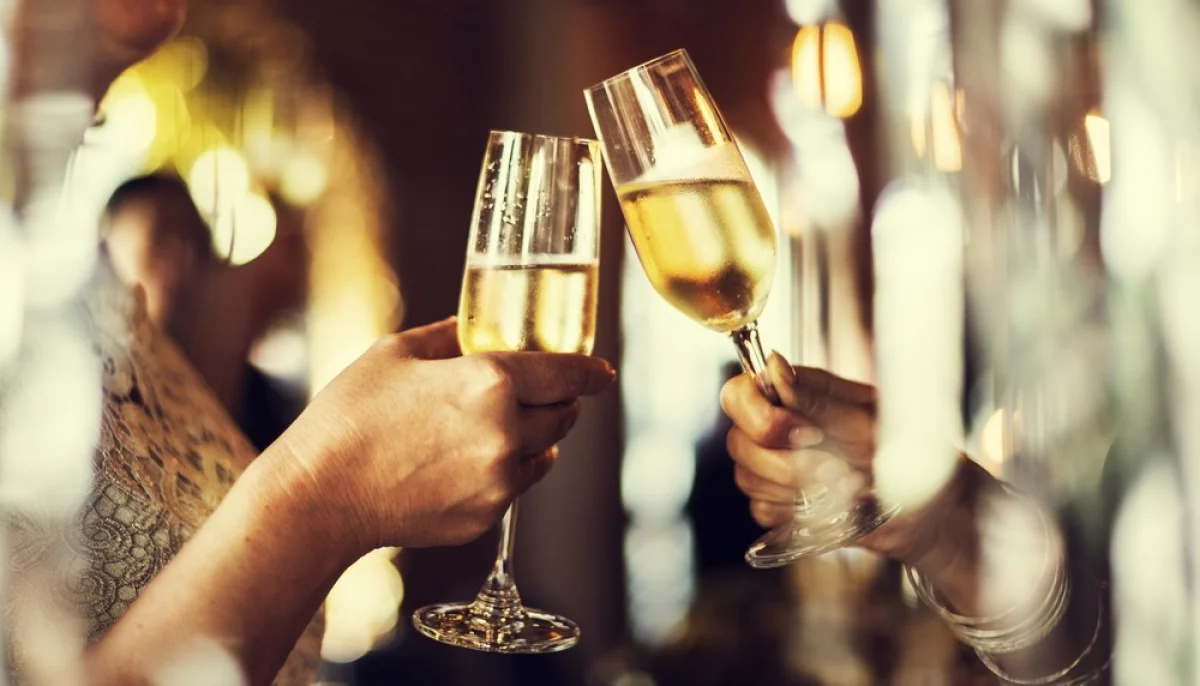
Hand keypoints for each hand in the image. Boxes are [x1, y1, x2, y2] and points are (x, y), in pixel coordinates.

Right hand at [271, 318, 615, 557]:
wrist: (320, 495)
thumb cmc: (349, 417)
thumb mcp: (396, 353)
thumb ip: (450, 337)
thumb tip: (476, 331)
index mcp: (489, 382)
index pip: (567, 374)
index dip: (591, 371)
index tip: (602, 372)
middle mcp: (505, 433)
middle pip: (563, 415)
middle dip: (561, 401)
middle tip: (546, 392)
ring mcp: (498, 480)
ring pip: (544, 452)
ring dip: (536, 435)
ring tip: (503, 426)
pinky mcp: (485, 515)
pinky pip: (517, 485)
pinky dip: (510, 469)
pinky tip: (476, 460)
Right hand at [721, 353, 993, 580]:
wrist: (931, 509)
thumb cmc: (910, 453)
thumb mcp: (870, 421)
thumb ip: (818, 399)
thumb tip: (773, 367)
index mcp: (796, 393)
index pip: (739, 393)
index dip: (760, 417)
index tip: (807, 433)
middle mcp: (778, 427)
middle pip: (739, 442)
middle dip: (787, 464)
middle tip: (837, 469)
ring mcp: (774, 467)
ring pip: (748, 479)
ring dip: (800, 491)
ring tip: (849, 488)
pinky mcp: (780, 504)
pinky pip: (763, 511)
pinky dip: (798, 514)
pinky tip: (833, 508)